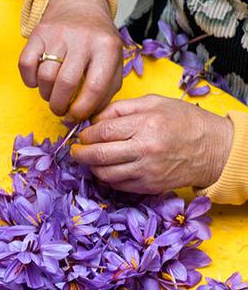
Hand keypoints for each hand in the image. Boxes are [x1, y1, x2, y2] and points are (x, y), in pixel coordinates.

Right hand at [19, 0, 123, 121]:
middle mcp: (83, 39)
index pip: (95, 87)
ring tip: (51, 93)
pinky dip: (29, 80)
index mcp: (107, 47)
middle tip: (59, 110)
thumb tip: (89, 115)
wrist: (80, 6)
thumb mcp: (113, 61)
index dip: (82, 109)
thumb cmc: (97, 42)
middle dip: (59, 105)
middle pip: (66, 83)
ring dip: (45, 93)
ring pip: (45, 76)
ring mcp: (58, 35)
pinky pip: (26, 65)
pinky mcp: (37, 34)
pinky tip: (37, 80)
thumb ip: (107, 89)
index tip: (76, 116)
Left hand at [73, 95, 233, 193]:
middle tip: (76, 151)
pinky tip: (109, 169)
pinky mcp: (150, 186)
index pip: (102, 132)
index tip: (82, 136)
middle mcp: (145, 149)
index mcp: (146, 124)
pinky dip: (108, 178)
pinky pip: (119, 185)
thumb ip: (121, 108)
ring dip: (92, 168)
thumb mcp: (155, 102)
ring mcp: (147, 170)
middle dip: (80, 154)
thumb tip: (94, 119)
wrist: (214, 148)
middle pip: (98, 155)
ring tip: (92, 160)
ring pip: (105, 174)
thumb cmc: (184, 121)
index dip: (86, 135)